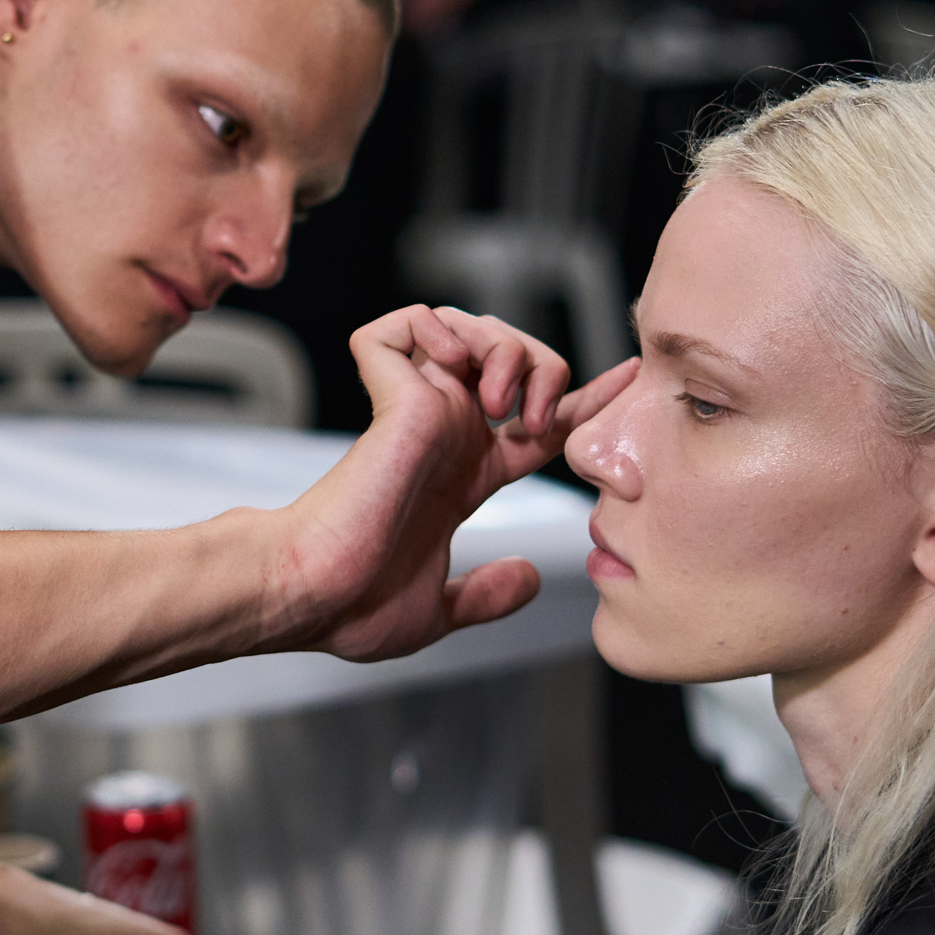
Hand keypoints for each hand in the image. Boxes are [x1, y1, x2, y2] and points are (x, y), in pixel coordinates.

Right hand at [274, 306, 636, 660]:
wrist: (309, 596)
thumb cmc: (350, 609)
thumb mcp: (438, 611)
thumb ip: (486, 595)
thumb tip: (531, 579)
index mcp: (463, 477)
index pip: (538, 425)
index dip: (585, 401)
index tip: (626, 381)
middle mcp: (446, 435)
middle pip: (518, 361)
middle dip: (549, 371)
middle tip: (536, 419)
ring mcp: (418, 411)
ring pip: (473, 329)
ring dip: (507, 349)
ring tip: (504, 400)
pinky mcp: (390, 394)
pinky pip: (409, 322)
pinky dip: (437, 327)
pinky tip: (455, 365)